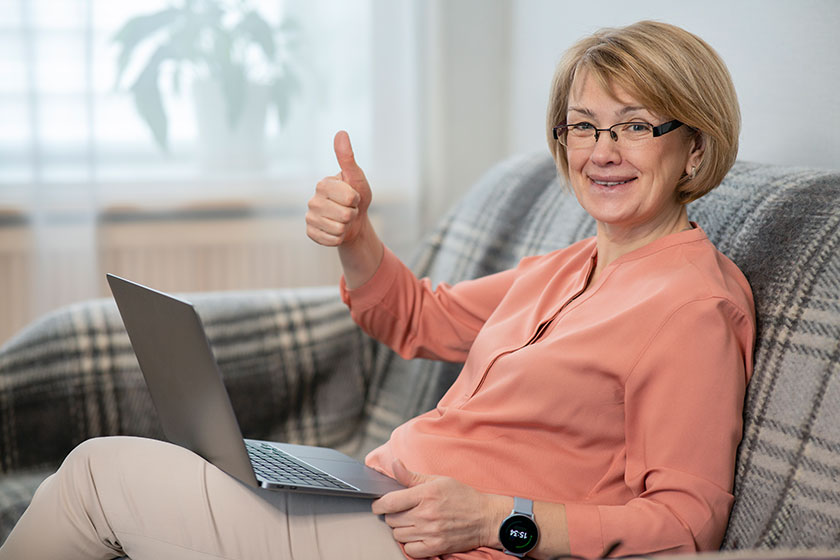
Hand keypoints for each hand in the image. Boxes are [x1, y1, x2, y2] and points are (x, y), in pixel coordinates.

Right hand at [306, 130, 372, 246]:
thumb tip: (341, 132)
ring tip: (344, 219)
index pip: (348, 197)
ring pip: (338, 228)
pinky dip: (339, 237)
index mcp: (322, 184)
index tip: (353, 196)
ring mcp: (310, 217)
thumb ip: (347, 157)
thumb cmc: (356, 196)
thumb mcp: (356, 177)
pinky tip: (336, 230)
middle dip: (352, 214)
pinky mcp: (311, 233)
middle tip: (349, 209)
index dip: (356, 199)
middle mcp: (312, 200)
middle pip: (344, 214)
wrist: (354, 221)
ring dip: (346, 226)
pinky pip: (331, 240)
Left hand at [372, 460, 500, 557]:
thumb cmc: (462, 496)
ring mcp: (431, 532)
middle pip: (392, 519)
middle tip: (402, 511)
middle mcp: (427, 514)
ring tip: (411, 522)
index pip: (391, 502)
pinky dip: (409, 544)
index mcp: (426, 494)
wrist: (485, 518)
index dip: (379, 504)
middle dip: (392, 515)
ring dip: (400, 529)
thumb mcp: (438, 480)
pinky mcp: (435, 547)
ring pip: (398, 534)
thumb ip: (412, 476)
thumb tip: (395, 464)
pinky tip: (417, 535)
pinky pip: (409, 550)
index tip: (379, 505)